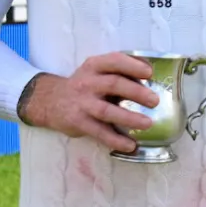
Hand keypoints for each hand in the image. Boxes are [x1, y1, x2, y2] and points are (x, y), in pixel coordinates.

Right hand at [18, 52, 160, 153]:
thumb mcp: (97, 70)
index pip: (114, 61)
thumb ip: (120, 70)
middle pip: (113, 84)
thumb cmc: (85, 84)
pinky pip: (99, 132)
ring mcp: (82, 103)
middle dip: (136, 92)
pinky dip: (116, 140)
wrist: (51, 101)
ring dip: (129, 118)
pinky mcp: (78, 122)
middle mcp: (87, 82)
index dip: (132, 66)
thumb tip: (151, 71)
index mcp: (95, 65)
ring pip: (106, 111)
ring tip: (148, 124)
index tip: (149, 73)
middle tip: (155, 101)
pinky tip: (130, 145)